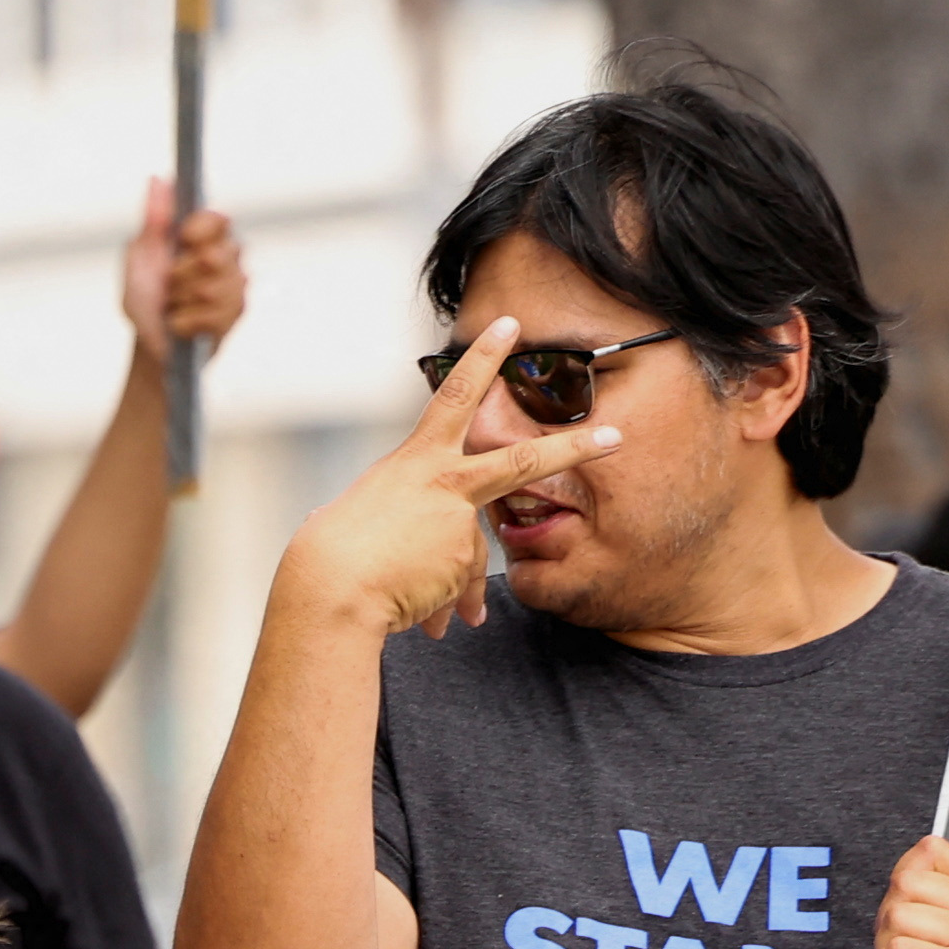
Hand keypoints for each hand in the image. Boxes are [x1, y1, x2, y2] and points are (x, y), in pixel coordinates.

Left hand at [123, 183, 249, 358]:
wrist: (150, 338)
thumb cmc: (145, 293)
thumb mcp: (140, 255)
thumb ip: (154, 220)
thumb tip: (157, 179)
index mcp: (204, 233)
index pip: (219, 218)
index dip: (201, 228)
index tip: (183, 238)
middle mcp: (227, 254)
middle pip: (215, 256)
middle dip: (180, 275)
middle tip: (169, 283)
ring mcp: (236, 284)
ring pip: (210, 290)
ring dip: (180, 301)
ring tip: (174, 304)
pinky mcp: (237, 313)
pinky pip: (212, 316)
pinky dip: (186, 322)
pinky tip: (182, 323)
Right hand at [274, 318, 621, 645]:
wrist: (331, 585)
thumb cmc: (336, 549)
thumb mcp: (377, 516)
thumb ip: (419, 522)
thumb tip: (439, 546)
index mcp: (415, 459)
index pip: (455, 397)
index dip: (483, 359)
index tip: (510, 328)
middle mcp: (443, 483)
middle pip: (521, 460)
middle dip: (573, 450)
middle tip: (617, 439)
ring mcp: (458, 522)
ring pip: (473, 553)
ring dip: (450, 588)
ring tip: (426, 604)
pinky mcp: (463, 561)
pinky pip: (461, 590)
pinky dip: (442, 607)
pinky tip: (422, 620)